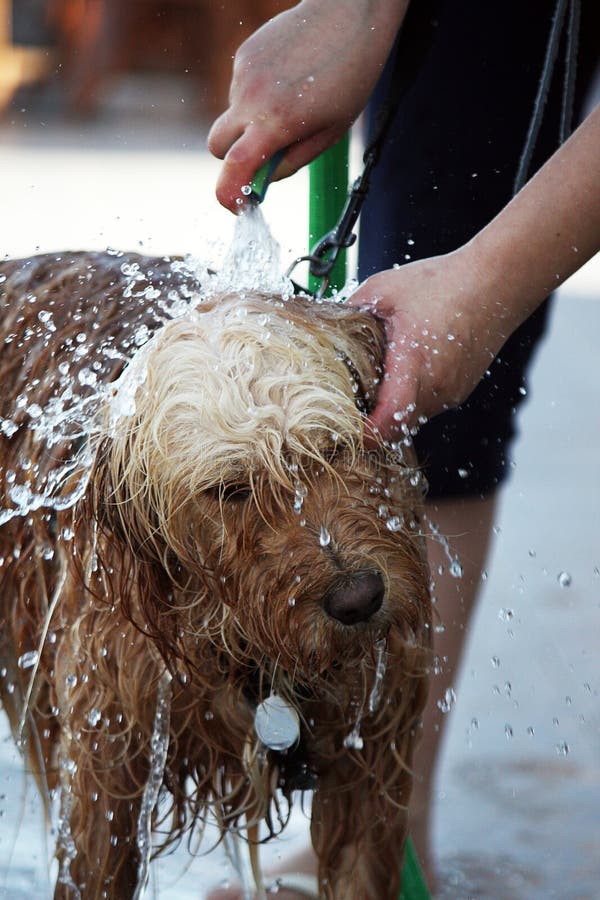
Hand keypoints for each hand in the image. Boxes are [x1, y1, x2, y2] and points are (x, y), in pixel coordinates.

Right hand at [208, 0, 406, 210]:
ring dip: (252, 122)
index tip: (236, 205)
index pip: (234, 168)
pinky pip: (241, 90)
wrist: (348, 13)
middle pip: (217, 147)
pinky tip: (287, 80)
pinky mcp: (243, 55)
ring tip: (292, 102)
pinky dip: (257, 97)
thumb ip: (291, 161)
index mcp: (277, 123)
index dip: (228, 195)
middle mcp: (252, 98)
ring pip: (233, 116)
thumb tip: (261, 181)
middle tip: (263, 155)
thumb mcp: (328, 134)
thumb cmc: (349, 78)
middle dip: (231, 159)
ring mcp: (243, 74)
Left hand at [348, 249, 513, 441]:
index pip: (390, 419)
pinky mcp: (460, 390)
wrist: (498, 280)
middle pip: (397, 426)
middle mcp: (437, 385)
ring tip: (372, 384)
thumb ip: (350, 314)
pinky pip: (427, 406)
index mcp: (415, 363)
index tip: (345, 431)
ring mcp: (452, 391)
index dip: (366, 434)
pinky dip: (409, 398)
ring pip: (412, 418)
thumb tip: (322, 329)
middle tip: (345, 410)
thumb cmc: (443, 282)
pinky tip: (400, 373)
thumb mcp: (383, 290)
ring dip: (390, 409)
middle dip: (371, 424)